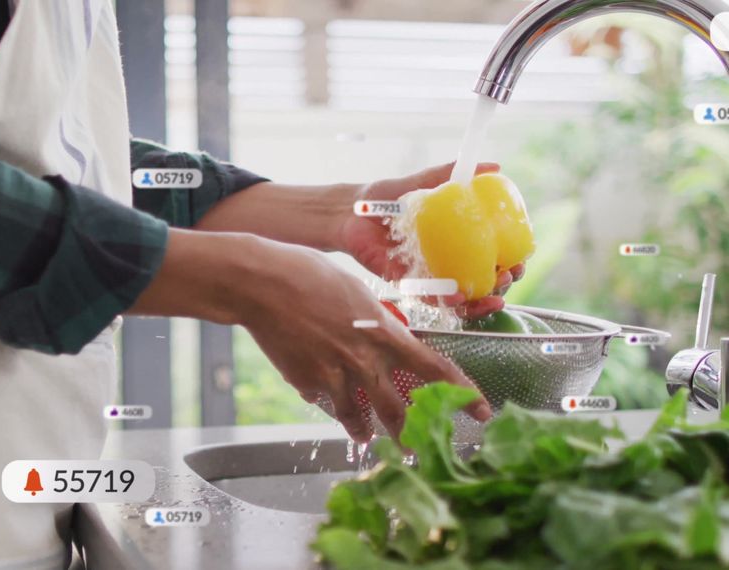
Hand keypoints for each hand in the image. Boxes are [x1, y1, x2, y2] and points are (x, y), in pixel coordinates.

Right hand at [129, 230, 491, 440]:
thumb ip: (374, 321)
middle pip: (398, 409)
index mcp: (383, 333)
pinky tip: (320, 394)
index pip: (434, 369)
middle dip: (412, 433)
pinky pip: (323, 400)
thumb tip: (382, 335)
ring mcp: (333, 375)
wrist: (262, 284)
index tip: (478, 409)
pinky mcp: (305, 382)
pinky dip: (325, 400)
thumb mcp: (355, 292)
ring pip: (358, 417)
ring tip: (366, 437)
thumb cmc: (308, 275)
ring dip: (364, 429)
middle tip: (420, 448)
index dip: (461, 393)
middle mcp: (363, 360)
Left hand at [335, 161, 523, 319]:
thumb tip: (495, 166)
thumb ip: (453, 175)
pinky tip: (460, 296)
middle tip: (510, 275)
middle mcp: (443, 263)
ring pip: (460, 298)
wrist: (351, 210)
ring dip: (481, 301)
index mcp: (454, 242)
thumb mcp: (423, 182)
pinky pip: (429, 297)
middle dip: (502, 285)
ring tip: (495, 295)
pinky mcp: (405, 284)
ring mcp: (426, 276)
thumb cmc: (386, 197)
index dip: (510, 261)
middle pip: (481, 283)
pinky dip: (446, 299)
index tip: (522, 258)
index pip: (490, 257)